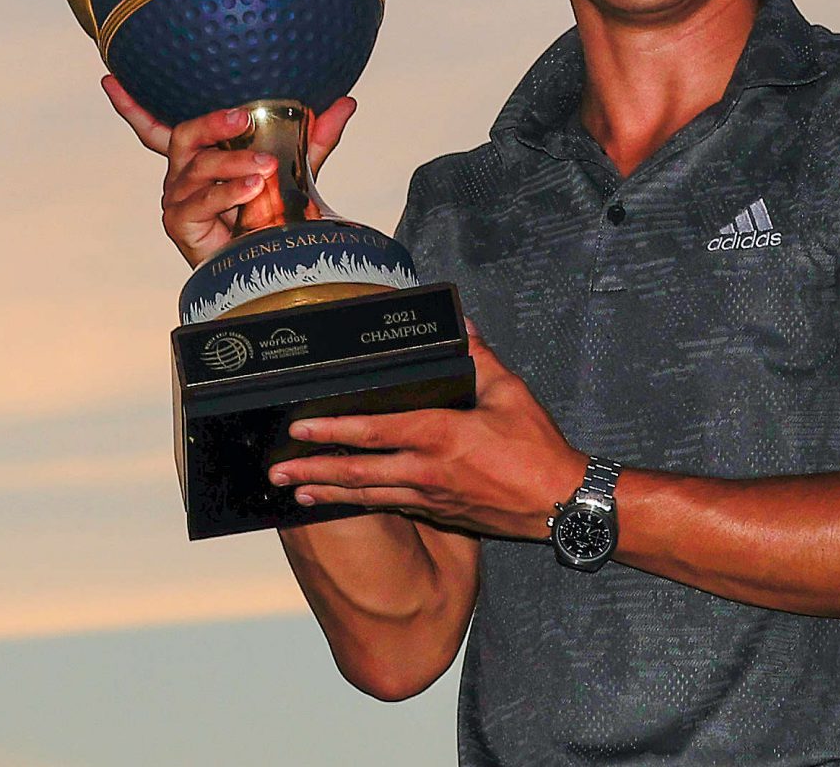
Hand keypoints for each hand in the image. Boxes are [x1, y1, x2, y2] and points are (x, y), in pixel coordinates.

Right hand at [101, 75, 356, 266]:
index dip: (132, 105)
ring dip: (233, 163)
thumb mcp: (294, 170)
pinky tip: (253, 187)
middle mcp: (180, 175)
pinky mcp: (180, 223)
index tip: (110, 78)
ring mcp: (176, 199)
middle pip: (183, 135)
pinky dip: (229, 192)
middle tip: (243, 116)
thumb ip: (314, 139)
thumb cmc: (270, 216)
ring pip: (198, 167)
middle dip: (212, 123)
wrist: (267, 267)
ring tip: (266, 167)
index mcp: (197, 158)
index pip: (156, 126)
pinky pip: (202, 200)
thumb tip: (346, 103)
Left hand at [269, 323, 586, 539]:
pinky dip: (363, 503)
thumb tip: (463, 326)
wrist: (560, 503)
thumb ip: (481, 358)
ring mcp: (432, 497)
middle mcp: (428, 470)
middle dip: (315, 469)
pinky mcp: (441, 513)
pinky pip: (392, 506)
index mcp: (441, 435)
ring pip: (369, 495)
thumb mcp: (510, 393)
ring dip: (330, 491)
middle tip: (279, 471)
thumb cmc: (537, 449)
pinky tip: (346, 500)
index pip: (375, 431)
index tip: (301, 427)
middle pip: (359, 471)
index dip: (334, 429)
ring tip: (297, 490)